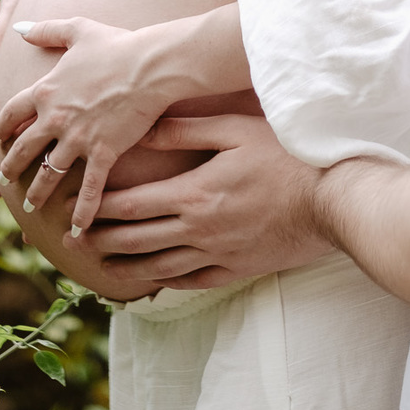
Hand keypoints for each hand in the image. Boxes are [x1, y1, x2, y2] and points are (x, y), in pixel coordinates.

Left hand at [0, 17, 176, 231]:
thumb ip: (47, 29)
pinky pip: (88, 188)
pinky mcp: (103, 153)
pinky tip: (78, 230)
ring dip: (38, 193)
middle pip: (24, 148)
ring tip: (31, 208)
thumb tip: (21, 27)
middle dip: (11, 167)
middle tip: (3, 180)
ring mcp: (78, 138)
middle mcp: (55, 118)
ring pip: (50, 173)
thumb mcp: (77, 29)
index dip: (1, 127)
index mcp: (45, 90)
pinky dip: (82, 212)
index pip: (12, 113)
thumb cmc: (117, 44)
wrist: (149, 65)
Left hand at [85, 113, 330, 288]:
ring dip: (127, 267)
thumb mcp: (235, 130)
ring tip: (103, 267)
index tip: (77, 207)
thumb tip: (144, 128)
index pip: (132, 205)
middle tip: (78, 240)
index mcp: (193, 194)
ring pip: (159, 266)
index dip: (101, 207)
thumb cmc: (286, 157)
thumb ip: (186, 131)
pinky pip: (193, 281)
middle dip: (103, 239)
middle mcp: (198, 230)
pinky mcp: (238, 269)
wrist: (332, 202)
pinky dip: (168, 281)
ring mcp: (218, 254)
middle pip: (137, 239)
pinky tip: (155, 280)